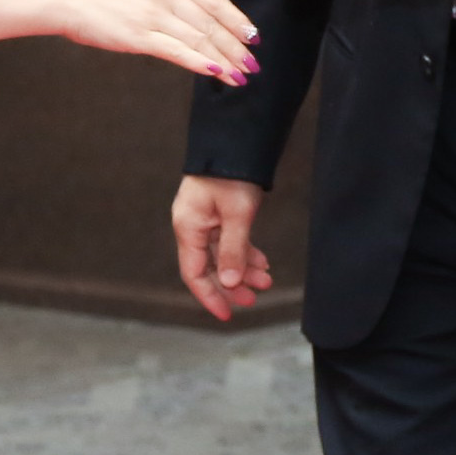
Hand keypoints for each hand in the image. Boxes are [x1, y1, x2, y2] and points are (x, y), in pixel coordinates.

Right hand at [48, 0, 259, 80]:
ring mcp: (153, 13)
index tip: (252, 36)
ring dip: (225, 60)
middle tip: (252, 63)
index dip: (236, 20)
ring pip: (200, 40)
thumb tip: (202, 13)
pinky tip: (217, 73)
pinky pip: (179, 52)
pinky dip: (202, 63)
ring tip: (240, 75)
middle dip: (236, 46)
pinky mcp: (139, 36)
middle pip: (211, 22)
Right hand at [170, 174, 273, 321]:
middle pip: (209, 266)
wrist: (237, 139)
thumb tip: (232, 284)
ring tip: (266, 280)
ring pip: (222, 254)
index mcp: (189, 228)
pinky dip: (244, 251)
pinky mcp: (218, 211)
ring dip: (243, 268)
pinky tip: (261, 261)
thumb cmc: (233, 173)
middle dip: (232, 285)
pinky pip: (228, 239)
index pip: (195, 274)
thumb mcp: (237, 214)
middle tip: (255, 299)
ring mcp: (205, 218)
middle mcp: (193, 225)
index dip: (211, 296)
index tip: (228, 315)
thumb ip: (234, 250)